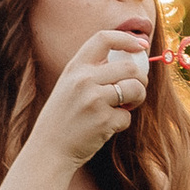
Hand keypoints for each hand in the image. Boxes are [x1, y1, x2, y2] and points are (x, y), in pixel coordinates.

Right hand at [37, 21, 154, 166]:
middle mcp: (84, 80)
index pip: (104, 38)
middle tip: (136, 89)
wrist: (49, 150)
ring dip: (138, 98)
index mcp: (75, 68)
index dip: (127, 38)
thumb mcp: (69, 87)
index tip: (141, 45)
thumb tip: (130, 63)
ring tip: (127, 106)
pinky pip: (127, 116)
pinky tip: (107, 127)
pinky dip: (122, 122)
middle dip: (141, 78)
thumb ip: (91, 73)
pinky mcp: (104, 121)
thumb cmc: (63, 118)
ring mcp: (94, 100)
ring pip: (135, 88)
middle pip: (130, 67)